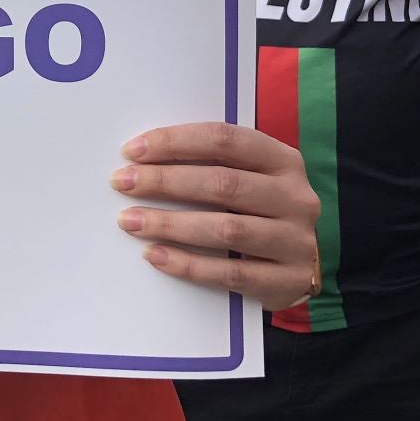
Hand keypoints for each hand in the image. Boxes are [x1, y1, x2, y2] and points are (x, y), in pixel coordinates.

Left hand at [112, 123, 320, 310]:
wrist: (297, 269)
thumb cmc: (259, 213)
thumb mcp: (250, 179)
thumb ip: (212, 165)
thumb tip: (143, 159)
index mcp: (284, 161)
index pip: (226, 139)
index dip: (176, 142)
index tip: (133, 151)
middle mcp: (295, 197)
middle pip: (223, 183)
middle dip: (165, 181)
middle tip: (122, 183)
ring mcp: (295, 241)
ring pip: (226, 229)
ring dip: (171, 224)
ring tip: (131, 221)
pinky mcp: (287, 281)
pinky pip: (229, 272)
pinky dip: (188, 264)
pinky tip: (155, 255)